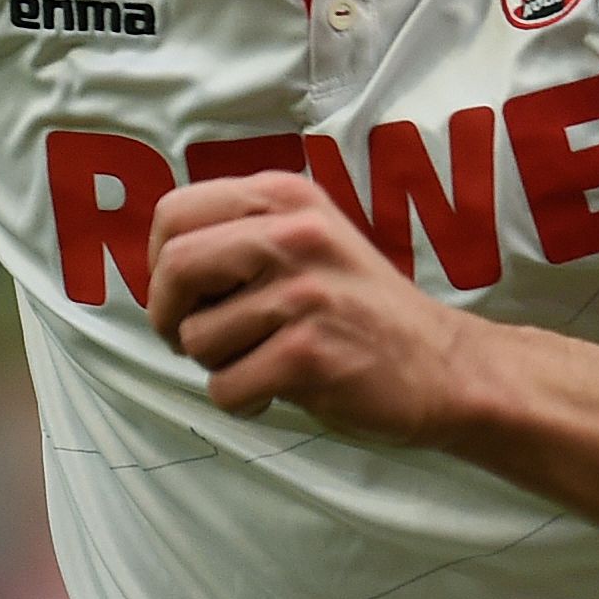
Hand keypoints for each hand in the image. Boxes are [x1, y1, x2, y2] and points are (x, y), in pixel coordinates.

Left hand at [144, 170, 473, 439]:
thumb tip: (154, 265)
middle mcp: (293, 234)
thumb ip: (240, 233)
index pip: (172, 213)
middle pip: (174, 268)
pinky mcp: (309, 353)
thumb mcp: (306, 238)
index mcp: (283, 197)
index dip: (159, 263)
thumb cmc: (358, 308)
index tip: (184, 296)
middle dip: (168, 316)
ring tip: (262, 361)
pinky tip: (278, 390)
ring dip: (216, 365)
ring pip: (196, 338)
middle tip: (195, 340)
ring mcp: (303, 293)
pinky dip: (242, 401)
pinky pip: (226, 387)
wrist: (444, 365)